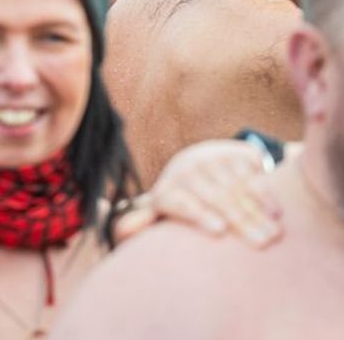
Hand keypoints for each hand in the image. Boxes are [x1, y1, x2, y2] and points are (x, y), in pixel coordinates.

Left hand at [116, 139, 281, 247]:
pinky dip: (265, 194)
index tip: (218, 230)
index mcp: (168, 188)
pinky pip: (253, 175)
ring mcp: (213, 160)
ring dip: (258, 212)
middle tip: (261, 244)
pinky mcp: (236, 154)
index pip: (181, 200)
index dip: (199, 213)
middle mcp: (188, 170)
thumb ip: (142, 221)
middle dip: (240, 221)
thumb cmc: (182, 198)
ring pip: (237, 189)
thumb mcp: (160, 207)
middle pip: (216, 198)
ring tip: (274, 235)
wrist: (201, 161)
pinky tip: (276, 212)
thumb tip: (122, 231)